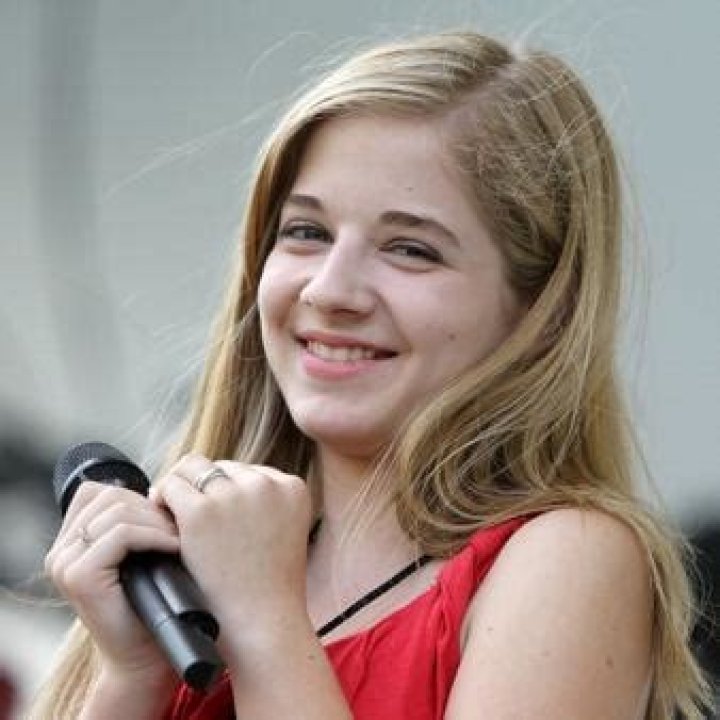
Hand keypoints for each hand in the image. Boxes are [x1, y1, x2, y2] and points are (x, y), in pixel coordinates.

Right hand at [45, 482, 179, 687]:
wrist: (147, 654)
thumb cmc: (152, 602)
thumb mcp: (140, 553)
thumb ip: (134, 521)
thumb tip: (158, 486)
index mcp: (70, 542)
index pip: (99, 491)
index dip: (138, 497)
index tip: (165, 519)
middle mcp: (60, 551)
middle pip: (110, 496)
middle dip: (151, 509)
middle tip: (178, 530)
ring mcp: (64, 563)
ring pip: (117, 511)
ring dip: (157, 521)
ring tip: (177, 539)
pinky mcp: (79, 576)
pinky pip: (121, 534)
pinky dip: (154, 535)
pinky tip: (173, 546)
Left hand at [151, 454, 312, 662]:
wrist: (263, 627)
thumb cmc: (268, 591)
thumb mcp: (281, 535)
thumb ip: (262, 507)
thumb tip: (223, 487)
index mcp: (292, 487)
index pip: (246, 471)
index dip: (223, 491)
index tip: (212, 513)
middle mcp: (266, 484)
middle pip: (220, 467)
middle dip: (201, 487)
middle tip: (182, 511)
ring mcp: (234, 495)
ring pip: (192, 468)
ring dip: (180, 488)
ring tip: (168, 512)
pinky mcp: (202, 512)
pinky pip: (171, 486)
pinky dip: (162, 499)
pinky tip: (159, 520)